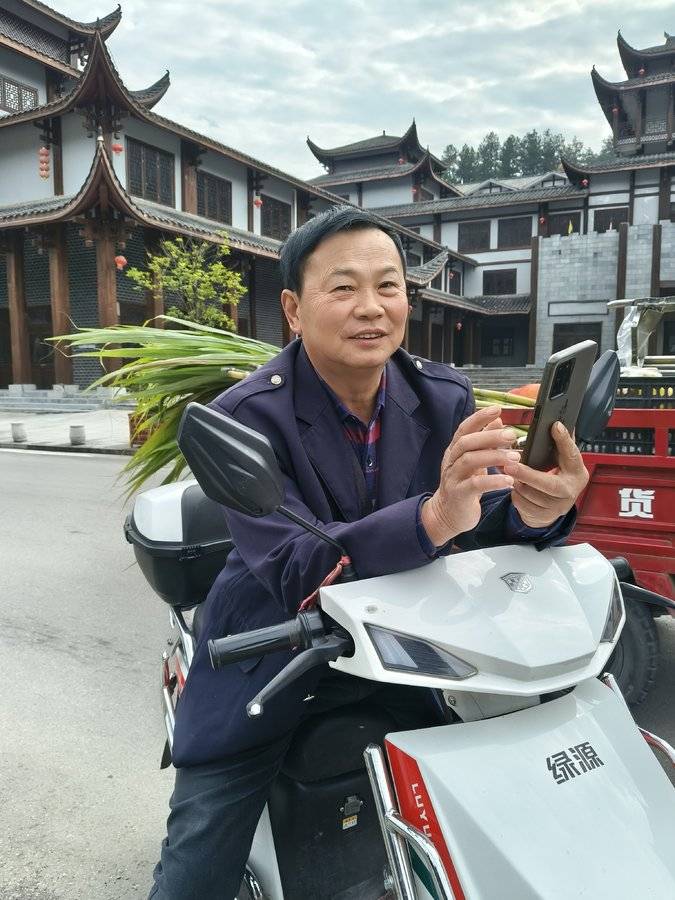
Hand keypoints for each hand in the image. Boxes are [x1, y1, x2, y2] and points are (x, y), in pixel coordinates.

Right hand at [421, 405, 517, 546]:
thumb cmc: (465, 484)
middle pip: (466, 442)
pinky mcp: (459, 495)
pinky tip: (509, 480)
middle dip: (489, 436)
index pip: (464, 429)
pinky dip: (493, 481)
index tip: (498, 409)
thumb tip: (498, 420)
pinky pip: (475, 485)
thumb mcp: (475, 461)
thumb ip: (485, 442)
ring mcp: (453, 478)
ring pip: (470, 461)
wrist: (448, 514)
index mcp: (455, 451)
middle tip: (512, 435)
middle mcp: (451, 461)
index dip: (479, 418)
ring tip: (515, 458)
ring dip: (494, 457)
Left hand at [503, 421, 588, 527]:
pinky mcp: (543, 517)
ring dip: (517, 483)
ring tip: (511, 474)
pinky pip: (523, 504)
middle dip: (526, 474)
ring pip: (530, 495)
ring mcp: (558, 507)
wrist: (554, 508)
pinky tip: (516, 487)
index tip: (555, 426)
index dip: (564, 440)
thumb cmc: (556, 476)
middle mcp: (571, 491)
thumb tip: (557, 421)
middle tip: (508, 465)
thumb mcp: (562, 461)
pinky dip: (516, 495)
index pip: (572, 454)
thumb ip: (560, 444)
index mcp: (577, 472)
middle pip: (547, 483)